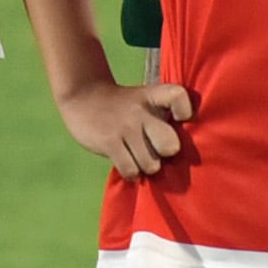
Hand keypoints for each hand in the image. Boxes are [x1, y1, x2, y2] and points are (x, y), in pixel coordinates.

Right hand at [50, 74, 194, 177]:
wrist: (82, 96)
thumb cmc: (121, 106)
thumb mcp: (143, 100)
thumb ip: (162, 117)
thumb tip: (179, 151)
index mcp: (152, 95)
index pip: (179, 96)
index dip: (185, 111)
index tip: (179, 118)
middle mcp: (141, 111)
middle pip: (170, 145)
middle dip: (164, 153)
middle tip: (155, 149)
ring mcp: (125, 127)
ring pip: (151, 164)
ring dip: (146, 166)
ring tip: (138, 157)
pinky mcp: (109, 143)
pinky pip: (130, 170)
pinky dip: (131, 172)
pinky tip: (127, 162)